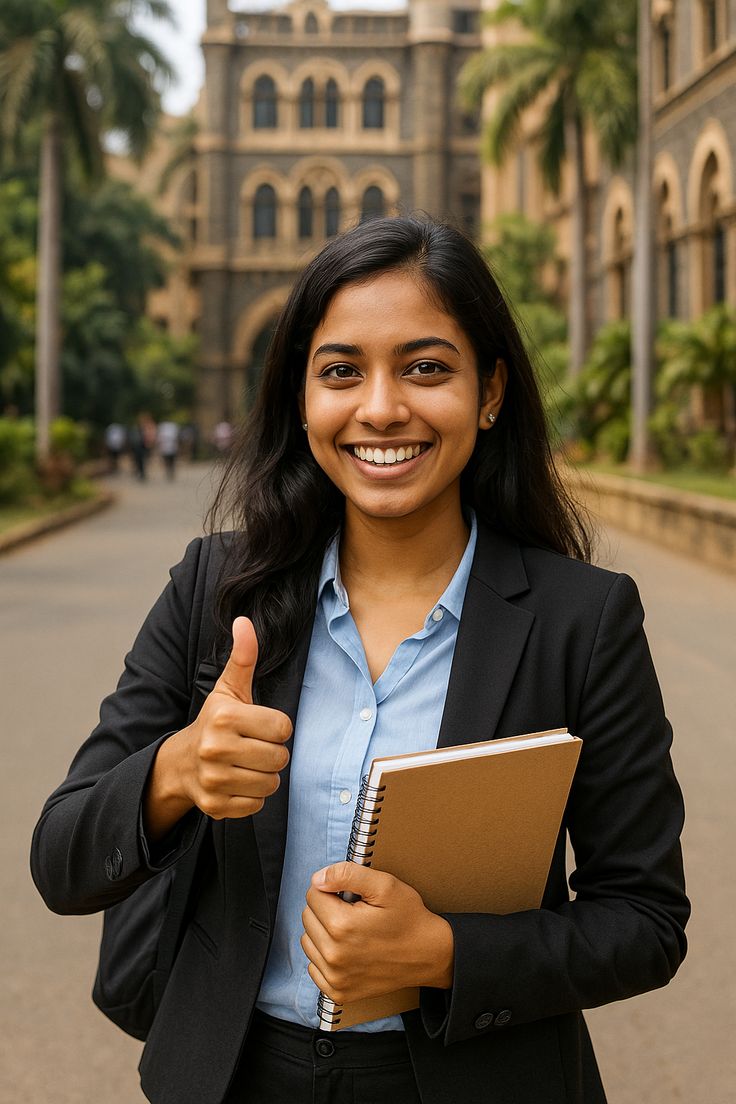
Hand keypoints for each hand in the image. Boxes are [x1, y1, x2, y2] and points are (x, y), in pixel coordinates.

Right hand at [144, 617, 291, 834]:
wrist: (180, 763)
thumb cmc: (215, 722)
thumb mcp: (229, 688)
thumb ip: (243, 657)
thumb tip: (243, 621)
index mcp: (224, 717)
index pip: (282, 728)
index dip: (276, 727)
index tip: (258, 726)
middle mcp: (216, 748)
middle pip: (279, 757)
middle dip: (272, 753)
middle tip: (253, 747)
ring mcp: (213, 780)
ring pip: (271, 784)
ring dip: (264, 775)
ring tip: (246, 764)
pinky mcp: (215, 806)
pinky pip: (256, 805)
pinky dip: (252, 796)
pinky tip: (237, 782)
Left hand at [301, 862, 453, 1005]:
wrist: (429, 955)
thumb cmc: (409, 918)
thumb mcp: (385, 885)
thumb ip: (347, 874)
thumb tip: (317, 879)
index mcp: (342, 925)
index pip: (312, 894)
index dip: (331, 889)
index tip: (349, 895)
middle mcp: (334, 955)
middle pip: (308, 917)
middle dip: (326, 908)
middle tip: (353, 911)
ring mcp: (335, 977)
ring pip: (308, 941)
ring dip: (322, 932)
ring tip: (350, 930)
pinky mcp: (339, 992)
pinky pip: (314, 968)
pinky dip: (324, 957)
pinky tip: (346, 950)